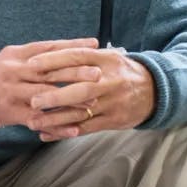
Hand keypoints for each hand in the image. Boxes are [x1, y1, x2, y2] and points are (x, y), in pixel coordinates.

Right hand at [0, 38, 102, 130]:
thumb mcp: (7, 60)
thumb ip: (32, 57)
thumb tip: (63, 51)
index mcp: (15, 55)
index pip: (48, 47)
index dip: (71, 45)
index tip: (93, 44)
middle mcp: (13, 70)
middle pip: (49, 69)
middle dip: (76, 71)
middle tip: (99, 73)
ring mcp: (10, 91)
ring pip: (46, 94)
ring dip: (71, 99)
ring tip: (92, 101)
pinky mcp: (7, 111)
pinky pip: (37, 118)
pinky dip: (57, 124)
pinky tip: (74, 128)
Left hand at [24, 46, 154, 140]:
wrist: (154, 90)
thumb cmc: (119, 71)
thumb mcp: (106, 56)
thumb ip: (80, 55)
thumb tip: (45, 52)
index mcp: (106, 60)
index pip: (77, 57)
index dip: (53, 60)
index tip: (31, 64)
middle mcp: (110, 81)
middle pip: (81, 89)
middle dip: (55, 95)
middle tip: (32, 100)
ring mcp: (112, 102)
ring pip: (81, 113)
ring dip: (55, 119)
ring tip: (33, 121)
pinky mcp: (113, 120)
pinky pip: (85, 128)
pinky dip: (64, 132)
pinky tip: (46, 134)